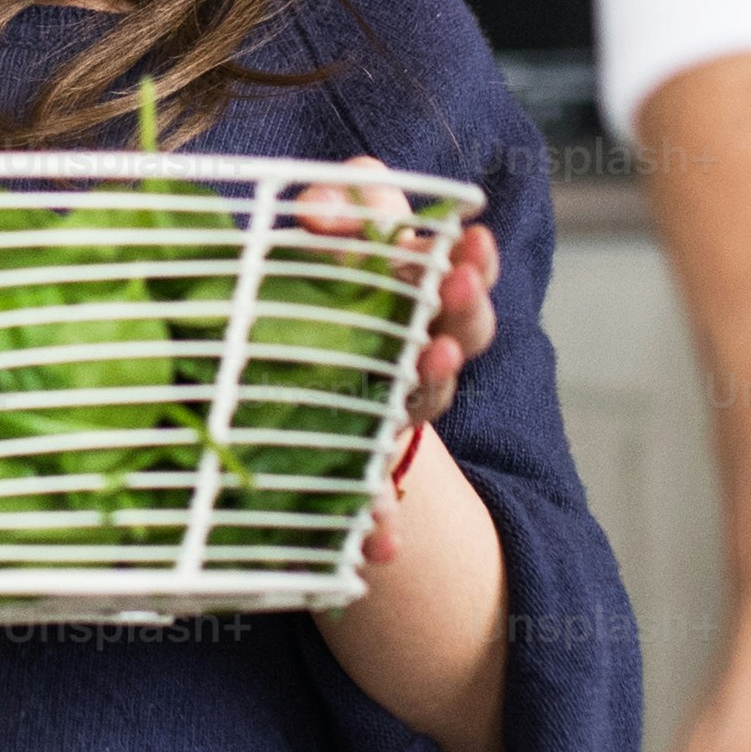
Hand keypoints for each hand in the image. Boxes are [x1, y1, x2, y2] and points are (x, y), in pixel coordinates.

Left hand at [299, 161, 494, 568]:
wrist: (276, 388)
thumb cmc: (317, 287)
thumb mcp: (328, 233)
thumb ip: (336, 205)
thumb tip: (318, 211)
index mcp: (422, 299)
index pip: (465, 278)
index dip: (474, 261)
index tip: (473, 239)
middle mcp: (421, 359)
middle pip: (461, 336)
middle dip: (464, 307)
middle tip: (459, 280)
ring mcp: (392, 416)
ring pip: (425, 403)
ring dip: (434, 379)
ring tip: (433, 356)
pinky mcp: (355, 472)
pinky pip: (373, 504)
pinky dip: (380, 526)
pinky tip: (383, 546)